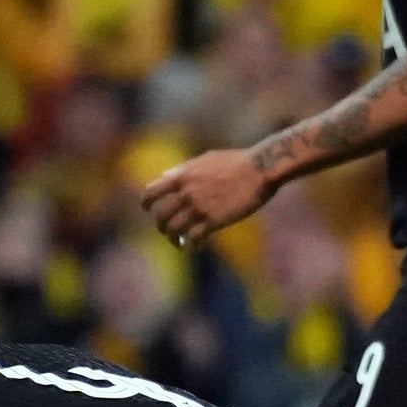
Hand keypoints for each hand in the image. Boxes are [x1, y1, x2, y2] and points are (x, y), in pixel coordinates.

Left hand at [140, 149, 267, 246]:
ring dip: (174, 238)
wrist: (259, 169)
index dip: (146, 203)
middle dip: (161, 226)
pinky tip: (196, 246)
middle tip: (167, 230)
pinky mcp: (213, 221)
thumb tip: (166, 176)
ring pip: (174, 230)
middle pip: (160, 216)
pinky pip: (194, 238)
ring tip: (179, 243)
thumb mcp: (205, 159)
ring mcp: (199, 208)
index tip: (148, 210)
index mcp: (182, 176)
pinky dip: (192, 245)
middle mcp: (186, 193)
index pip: (151, 192)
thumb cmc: (236, 161)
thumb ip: (184, 169)